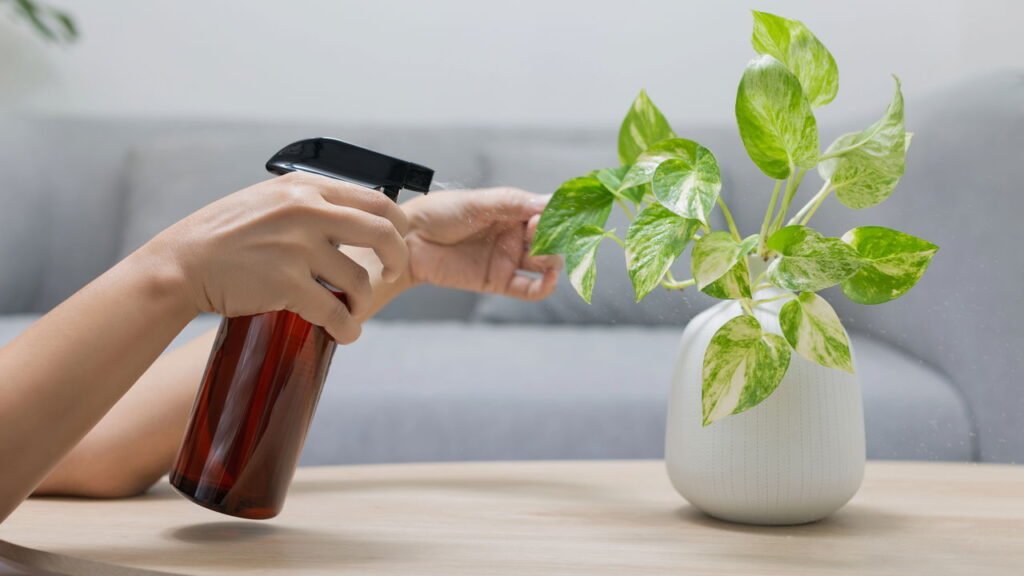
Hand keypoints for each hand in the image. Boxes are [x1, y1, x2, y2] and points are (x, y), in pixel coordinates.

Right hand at [144, 172, 408, 342]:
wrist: (181, 263)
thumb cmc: (223, 236)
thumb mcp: (268, 201)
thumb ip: (309, 204)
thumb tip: (352, 218)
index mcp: (305, 188)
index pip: (375, 200)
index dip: (396, 225)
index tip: (396, 243)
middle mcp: (305, 210)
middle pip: (381, 233)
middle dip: (396, 258)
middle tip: (392, 275)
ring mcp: (297, 246)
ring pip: (359, 279)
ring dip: (363, 302)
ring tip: (354, 312)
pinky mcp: (285, 282)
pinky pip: (334, 310)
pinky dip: (346, 327)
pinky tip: (344, 333)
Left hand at [401, 188, 562, 299]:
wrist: (409, 240)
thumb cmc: (438, 214)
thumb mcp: (476, 202)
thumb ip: (512, 203)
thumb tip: (548, 201)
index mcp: (512, 211)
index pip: (546, 213)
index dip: (552, 216)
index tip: (545, 217)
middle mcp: (514, 235)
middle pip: (551, 239)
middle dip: (554, 238)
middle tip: (540, 235)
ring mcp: (508, 258)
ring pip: (545, 263)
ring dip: (552, 260)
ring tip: (542, 256)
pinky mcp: (499, 281)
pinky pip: (529, 289)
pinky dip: (544, 287)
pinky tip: (548, 280)